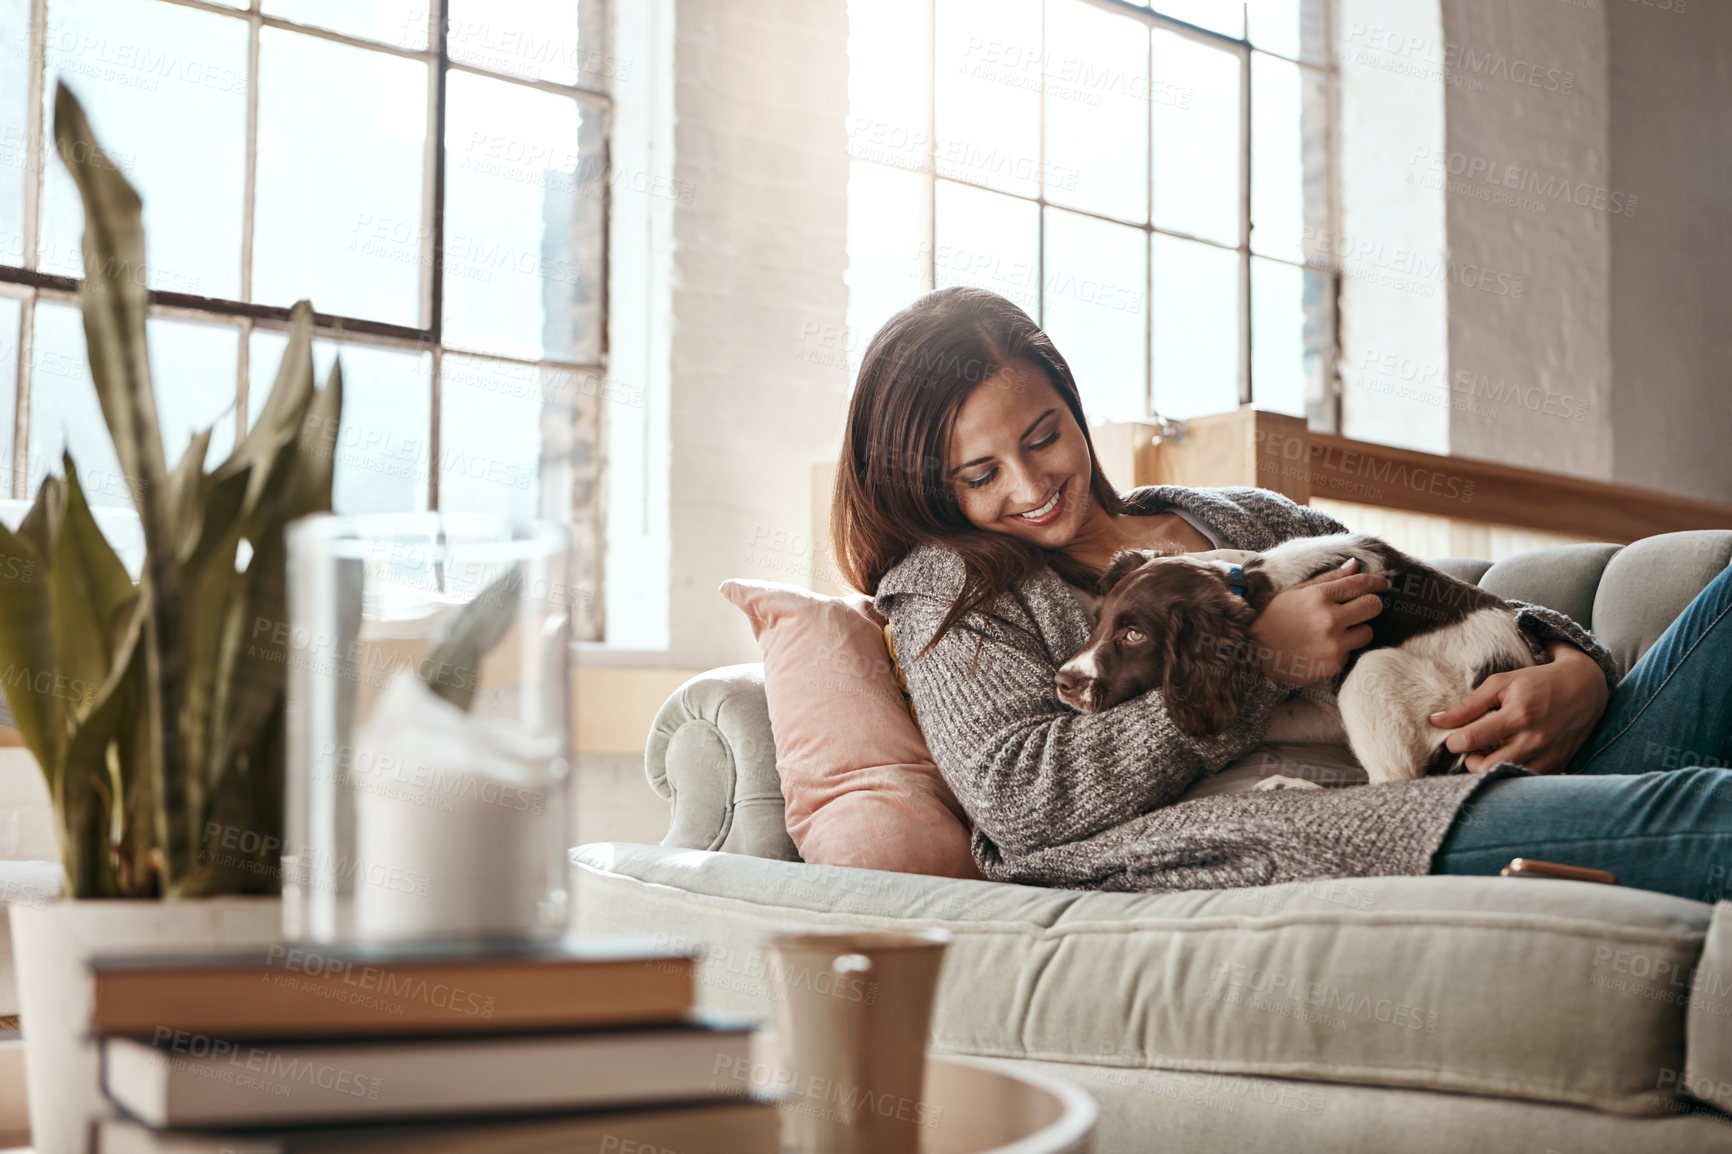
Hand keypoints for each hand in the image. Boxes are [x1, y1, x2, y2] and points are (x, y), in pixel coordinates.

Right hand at [1249, 560, 1389, 686]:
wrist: (1253, 653)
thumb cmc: (1273, 617)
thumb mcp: (1296, 591)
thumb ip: (1329, 579)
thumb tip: (1355, 566)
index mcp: (1319, 597)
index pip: (1361, 584)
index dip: (1376, 582)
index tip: (1383, 583)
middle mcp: (1329, 620)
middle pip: (1373, 607)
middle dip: (1369, 605)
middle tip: (1357, 608)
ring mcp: (1333, 645)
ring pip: (1367, 632)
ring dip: (1356, 630)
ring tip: (1335, 631)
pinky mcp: (1333, 665)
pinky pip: (1351, 652)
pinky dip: (1341, 649)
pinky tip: (1321, 647)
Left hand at [1428, 643, 1609, 773]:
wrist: (1585, 688)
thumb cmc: (1536, 683)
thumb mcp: (1501, 683)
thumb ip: (1467, 704)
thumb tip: (1435, 721)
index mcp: (1518, 713)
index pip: (1472, 738)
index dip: (1454, 741)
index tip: (1454, 737)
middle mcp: (1534, 738)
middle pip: (1486, 767)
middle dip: (1469, 760)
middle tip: (1470, 748)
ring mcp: (1548, 756)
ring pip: (1505, 779)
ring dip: (1488, 770)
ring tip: (1486, 754)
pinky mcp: (1557, 766)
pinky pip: (1525, 781)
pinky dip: (1510, 775)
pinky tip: (1506, 760)